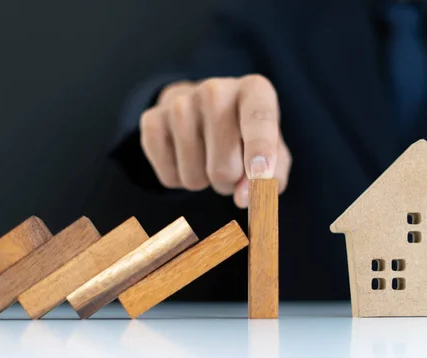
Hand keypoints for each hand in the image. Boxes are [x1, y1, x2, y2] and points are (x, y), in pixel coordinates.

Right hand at [140, 74, 291, 207]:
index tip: (261, 175)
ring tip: (209, 156)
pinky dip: (180, 179)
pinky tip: (186, 156)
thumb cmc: (247, 137)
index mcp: (255, 91)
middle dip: (230, 182)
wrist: (203, 109)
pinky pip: (169, 177)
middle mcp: (216, 89)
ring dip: (205, 182)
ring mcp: (180, 103)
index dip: (260, 150)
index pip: (259, 120)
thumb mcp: (275, 155)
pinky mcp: (151, 120)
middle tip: (232, 165)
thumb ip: (272, 180)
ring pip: (194, 176)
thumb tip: (243, 199)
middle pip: (224, 167)